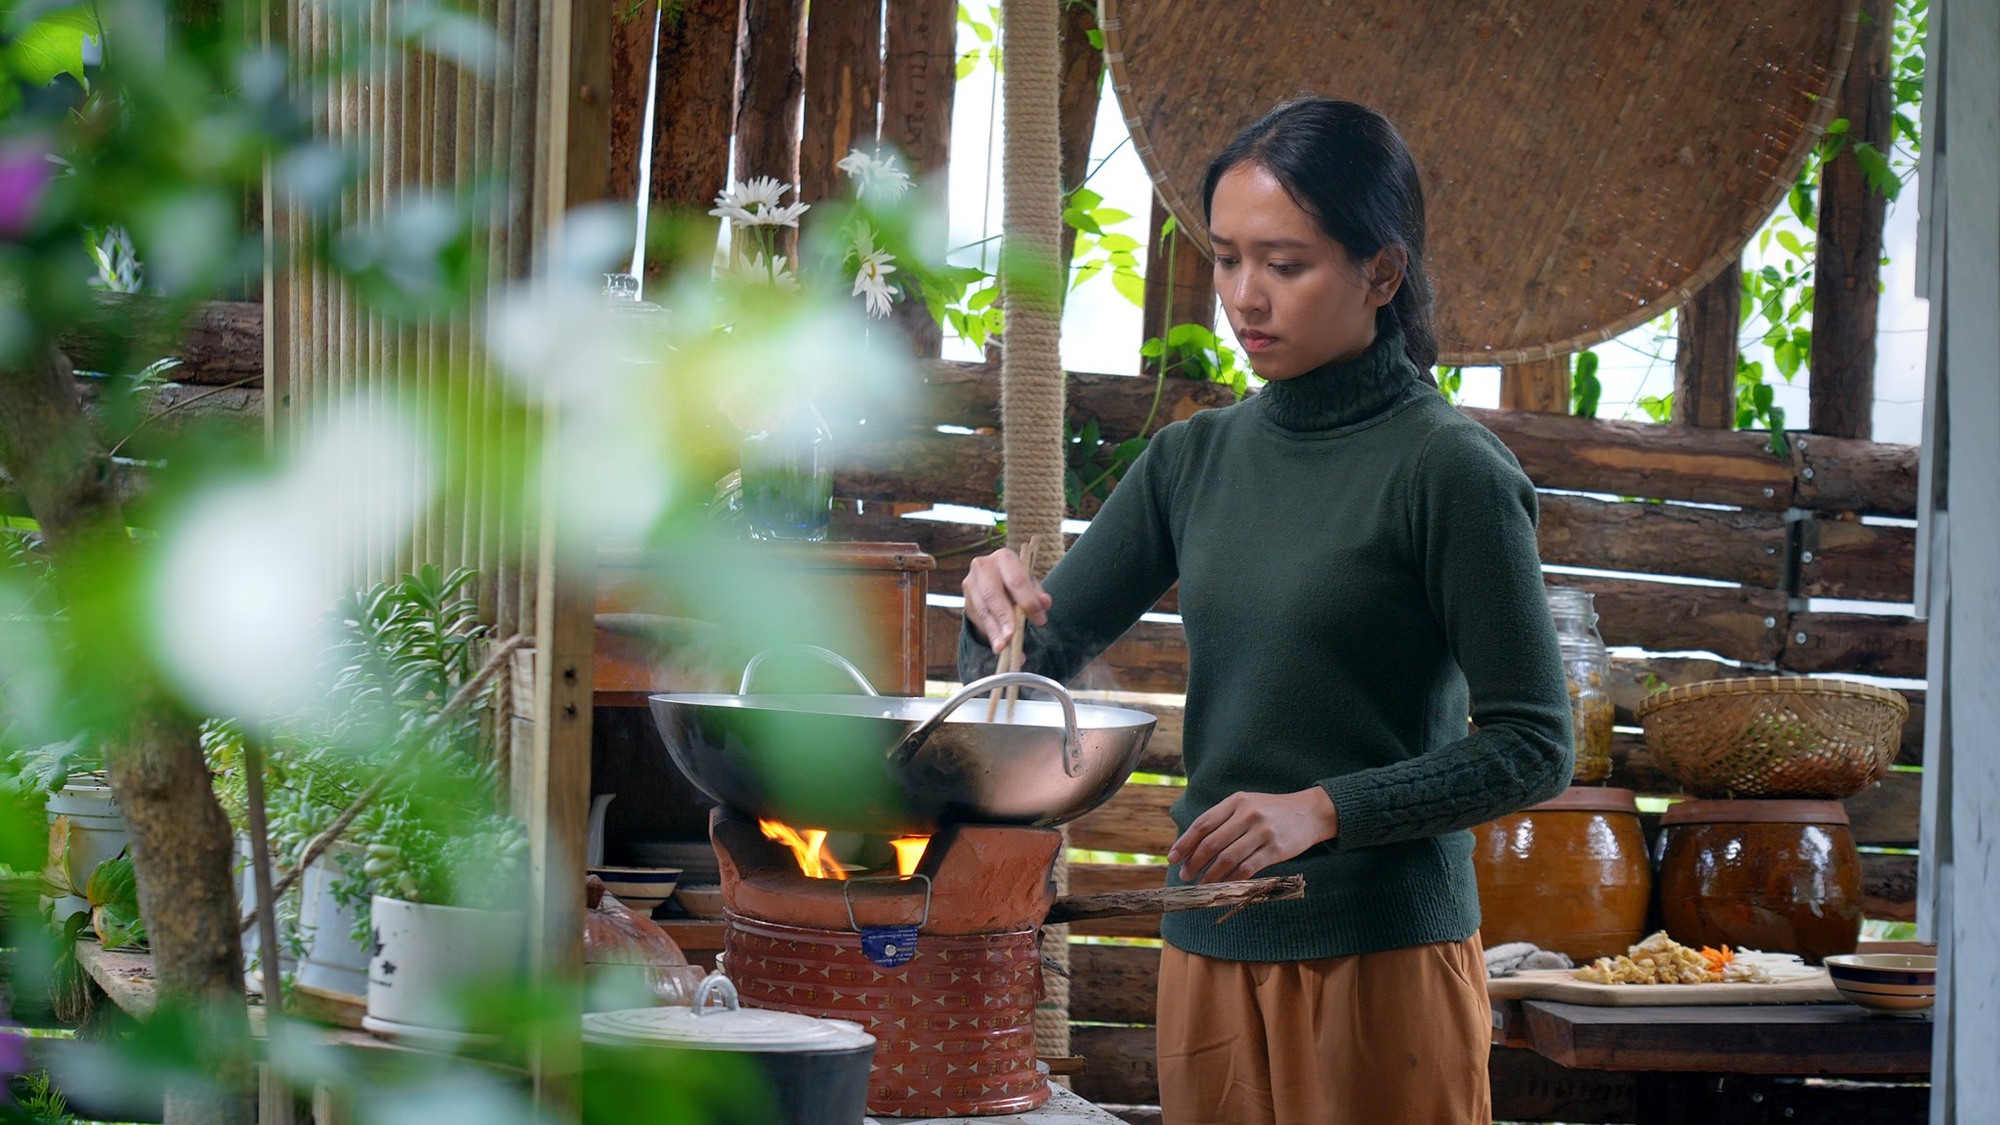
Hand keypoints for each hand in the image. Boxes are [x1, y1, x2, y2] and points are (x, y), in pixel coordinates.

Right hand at [963, 547, 1052, 652]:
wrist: (994, 579)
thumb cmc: (1016, 581)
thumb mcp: (1030, 585)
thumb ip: (1037, 594)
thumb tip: (1045, 604)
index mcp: (1004, 557)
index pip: (1016, 580)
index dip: (1027, 601)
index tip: (1039, 620)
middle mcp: (982, 566)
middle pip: (993, 594)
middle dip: (1004, 617)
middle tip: (1012, 636)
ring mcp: (970, 583)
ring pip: (983, 610)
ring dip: (994, 631)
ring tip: (1004, 648)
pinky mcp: (966, 601)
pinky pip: (978, 620)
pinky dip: (990, 635)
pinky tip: (999, 647)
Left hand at [1166, 788, 1339, 883]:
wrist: (1310, 812)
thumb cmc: (1271, 810)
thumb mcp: (1247, 804)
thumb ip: (1223, 819)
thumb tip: (1193, 845)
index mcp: (1236, 801)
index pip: (1203, 824)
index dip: (1184, 843)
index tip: (1173, 858)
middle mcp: (1247, 814)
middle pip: (1212, 843)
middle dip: (1194, 862)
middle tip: (1186, 875)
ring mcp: (1262, 832)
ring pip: (1227, 858)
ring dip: (1211, 875)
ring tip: (1201, 884)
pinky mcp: (1275, 849)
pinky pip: (1247, 868)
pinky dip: (1232, 879)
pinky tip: (1224, 886)